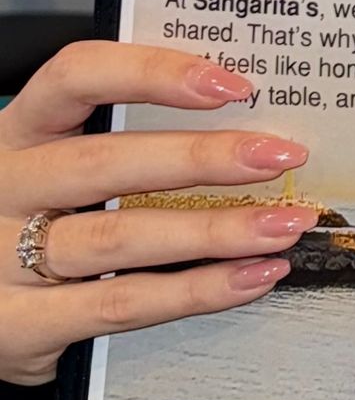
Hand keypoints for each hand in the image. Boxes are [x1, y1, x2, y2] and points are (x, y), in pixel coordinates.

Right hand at [0, 44, 315, 385]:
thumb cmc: (33, 222)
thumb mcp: (56, 168)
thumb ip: (127, 142)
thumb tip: (247, 127)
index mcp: (20, 133)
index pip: (76, 77)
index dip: (153, 73)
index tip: (229, 84)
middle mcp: (7, 188)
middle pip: (105, 162)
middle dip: (204, 158)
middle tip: (279, 156)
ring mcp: (3, 259)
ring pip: (120, 237)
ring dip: (215, 231)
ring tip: (282, 225)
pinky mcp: (19, 326)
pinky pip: (121, 304)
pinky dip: (197, 292)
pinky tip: (250, 277)